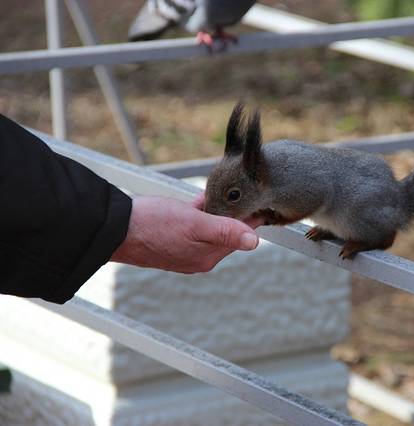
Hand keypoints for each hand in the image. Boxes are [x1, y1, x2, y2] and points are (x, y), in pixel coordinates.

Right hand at [111, 193, 261, 272]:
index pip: (239, 235)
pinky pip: (193, 225)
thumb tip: (254, 241)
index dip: (251, 217)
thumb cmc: (152, 225)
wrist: (112, 229)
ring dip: (218, 211)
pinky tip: (202, 198)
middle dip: (236, 213)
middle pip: (226, 232)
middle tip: (249, 192)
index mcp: (207, 256)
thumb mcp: (194, 224)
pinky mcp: (171, 240)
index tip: (262, 200)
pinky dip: (200, 211)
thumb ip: (224, 231)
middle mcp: (198, 256)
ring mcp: (184, 249)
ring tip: (231, 193)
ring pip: (210, 227)